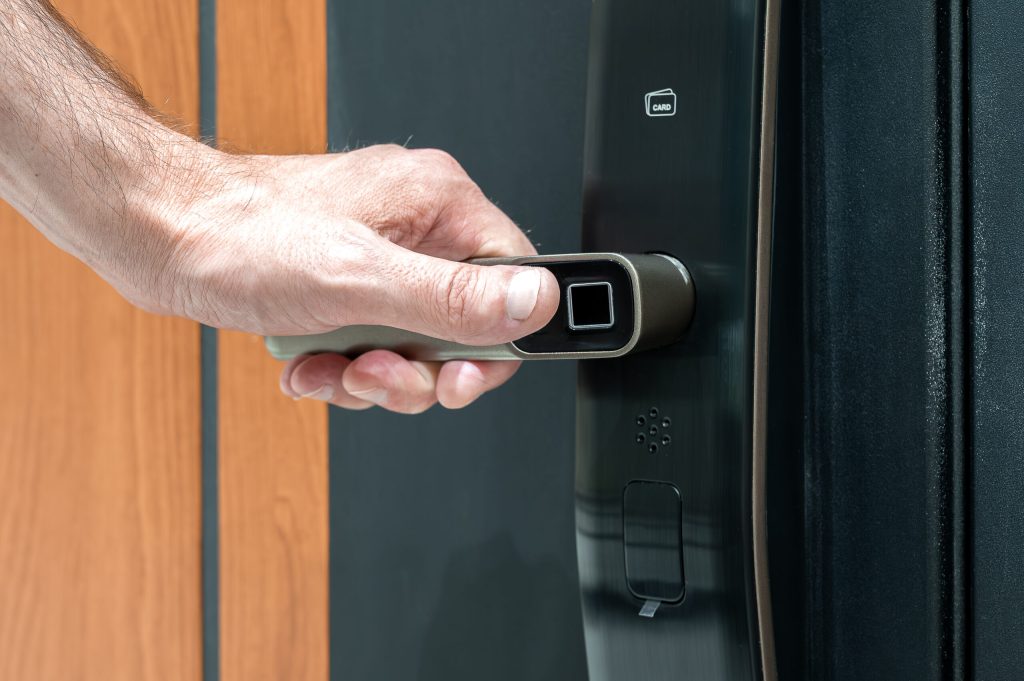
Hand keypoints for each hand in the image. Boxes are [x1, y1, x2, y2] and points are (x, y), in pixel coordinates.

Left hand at [158, 144, 558, 412]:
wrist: (157, 234)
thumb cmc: (239, 235)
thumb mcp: (358, 278)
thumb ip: (451, 297)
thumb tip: (533, 305)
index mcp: (437, 202)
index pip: (513, 278)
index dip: (496, 340)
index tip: (459, 375)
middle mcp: (416, 225)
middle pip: (465, 323)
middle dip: (420, 369)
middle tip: (379, 375)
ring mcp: (380, 255)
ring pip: (417, 344)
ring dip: (375, 376)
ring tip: (333, 370)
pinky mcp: (348, 283)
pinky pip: (375, 344)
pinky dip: (344, 368)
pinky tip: (310, 364)